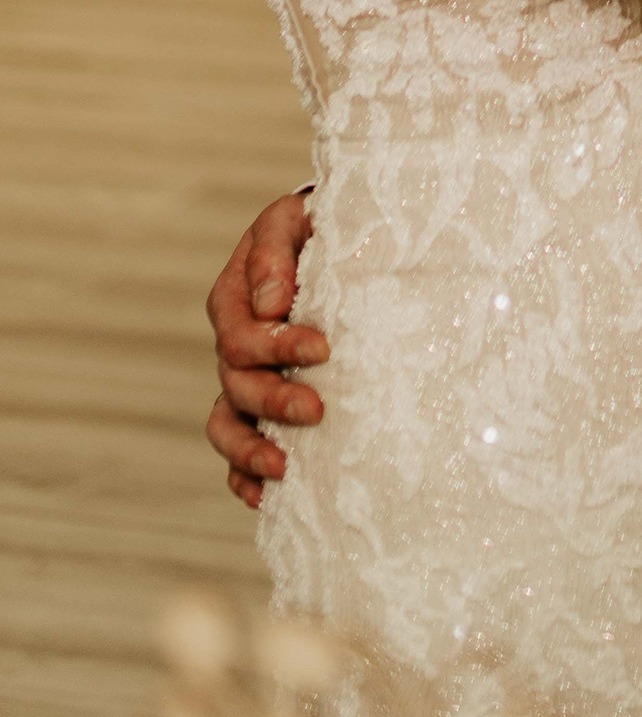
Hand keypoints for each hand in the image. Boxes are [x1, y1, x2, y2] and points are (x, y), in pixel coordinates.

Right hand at [205, 192, 327, 509]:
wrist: (339, 237)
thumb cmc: (320, 225)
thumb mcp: (294, 219)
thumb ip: (275, 252)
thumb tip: (269, 305)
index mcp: (235, 298)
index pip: (243, 334)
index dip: (278, 345)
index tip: (323, 348)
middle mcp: (233, 343)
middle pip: (237, 383)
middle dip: (275, 400)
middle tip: (317, 409)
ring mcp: (244, 379)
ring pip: (226, 423)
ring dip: (250, 449)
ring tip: (284, 468)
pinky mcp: (260, 406)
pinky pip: (237, 450)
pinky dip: (243, 475)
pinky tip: (265, 497)